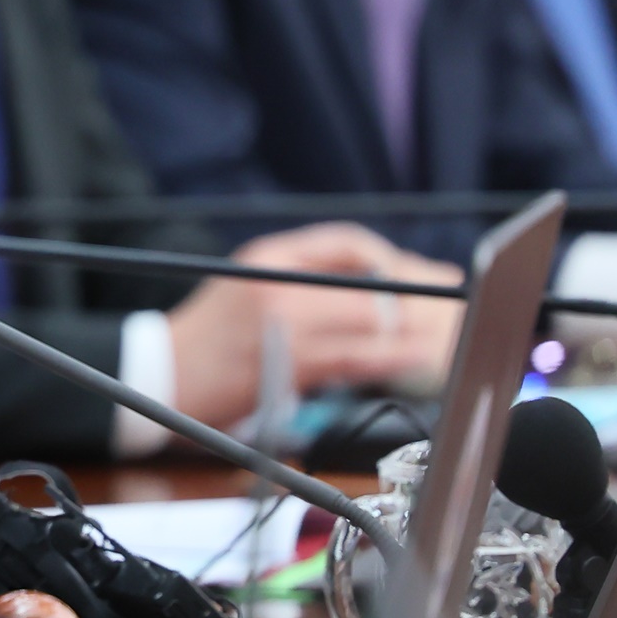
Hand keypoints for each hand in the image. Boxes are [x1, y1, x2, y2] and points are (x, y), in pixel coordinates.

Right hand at [166, 223, 463, 426]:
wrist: (161, 373)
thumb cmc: (209, 335)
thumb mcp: (248, 282)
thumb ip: (303, 274)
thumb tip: (376, 278)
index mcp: (269, 255)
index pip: (348, 243)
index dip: (394, 261)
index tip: (426, 277)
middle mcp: (279, 282)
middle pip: (371, 282)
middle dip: (421, 296)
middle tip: (455, 307)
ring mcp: (285, 324)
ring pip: (371, 320)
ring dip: (419, 330)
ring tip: (451, 335)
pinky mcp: (289, 366)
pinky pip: (356, 358)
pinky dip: (394, 357)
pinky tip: (419, 358)